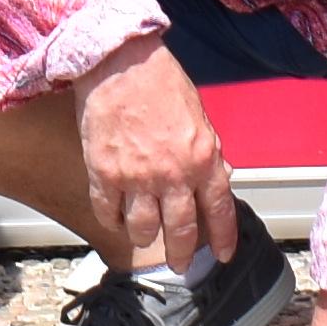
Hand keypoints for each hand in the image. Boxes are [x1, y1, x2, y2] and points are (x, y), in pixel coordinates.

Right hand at [72, 35, 236, 273]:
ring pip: (143, 230)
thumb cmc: (161, 81)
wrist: (120, 60)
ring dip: (145, 236)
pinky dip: (112, 220)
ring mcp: (136, 177)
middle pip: (180, 232)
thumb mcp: (199, 116)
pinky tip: (115, 217)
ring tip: (144, 234)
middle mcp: (172, 175)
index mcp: (202, 159)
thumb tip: (219, 179)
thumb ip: (209, 153)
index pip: (219, 211)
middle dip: (182, 255)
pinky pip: (108, 213)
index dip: (223, 238)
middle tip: (179, 265)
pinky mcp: (103, 173)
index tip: (222, 255)